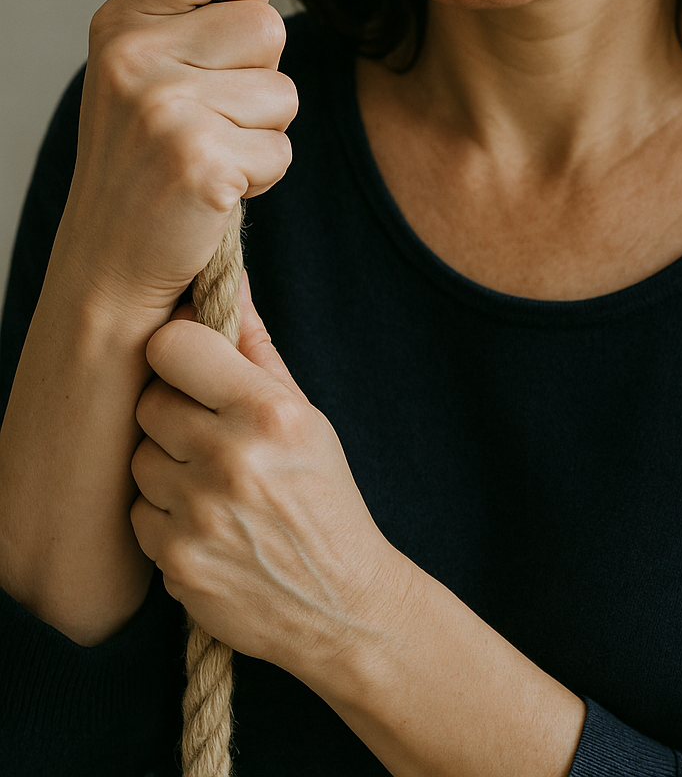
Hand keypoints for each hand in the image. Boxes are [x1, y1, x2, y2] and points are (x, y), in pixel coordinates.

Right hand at [54, 0, 296, 314]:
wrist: (107, 268)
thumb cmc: (142, 158)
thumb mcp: (153, 56)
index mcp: (121, 20)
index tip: (227, 25)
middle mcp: (132, 56)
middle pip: (268, 24)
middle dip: (261, 76)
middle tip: (210, 116)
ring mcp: (162, 109)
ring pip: (284, 90)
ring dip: (264, 130)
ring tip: (209, 153)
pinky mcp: (198, 163)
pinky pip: (281, 148)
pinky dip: (261, 176)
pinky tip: (213, 192)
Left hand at [130, 273, 394, 678]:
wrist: (342, 603)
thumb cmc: (323, 496)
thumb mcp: (305, 415)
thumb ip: (257, 348)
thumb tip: (228, 279)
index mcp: (268, 412)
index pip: (173, 346)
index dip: (177, 352)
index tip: (192, 365)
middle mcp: (231, 458)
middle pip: (150, 403)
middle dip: (173, 413)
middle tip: (209, 433)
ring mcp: (200, 514)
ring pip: (139, 460)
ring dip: (166, 467)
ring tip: (213, 483)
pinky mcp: (178, 563)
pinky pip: (139, 516)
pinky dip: (165, 518)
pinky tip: (207, 524)